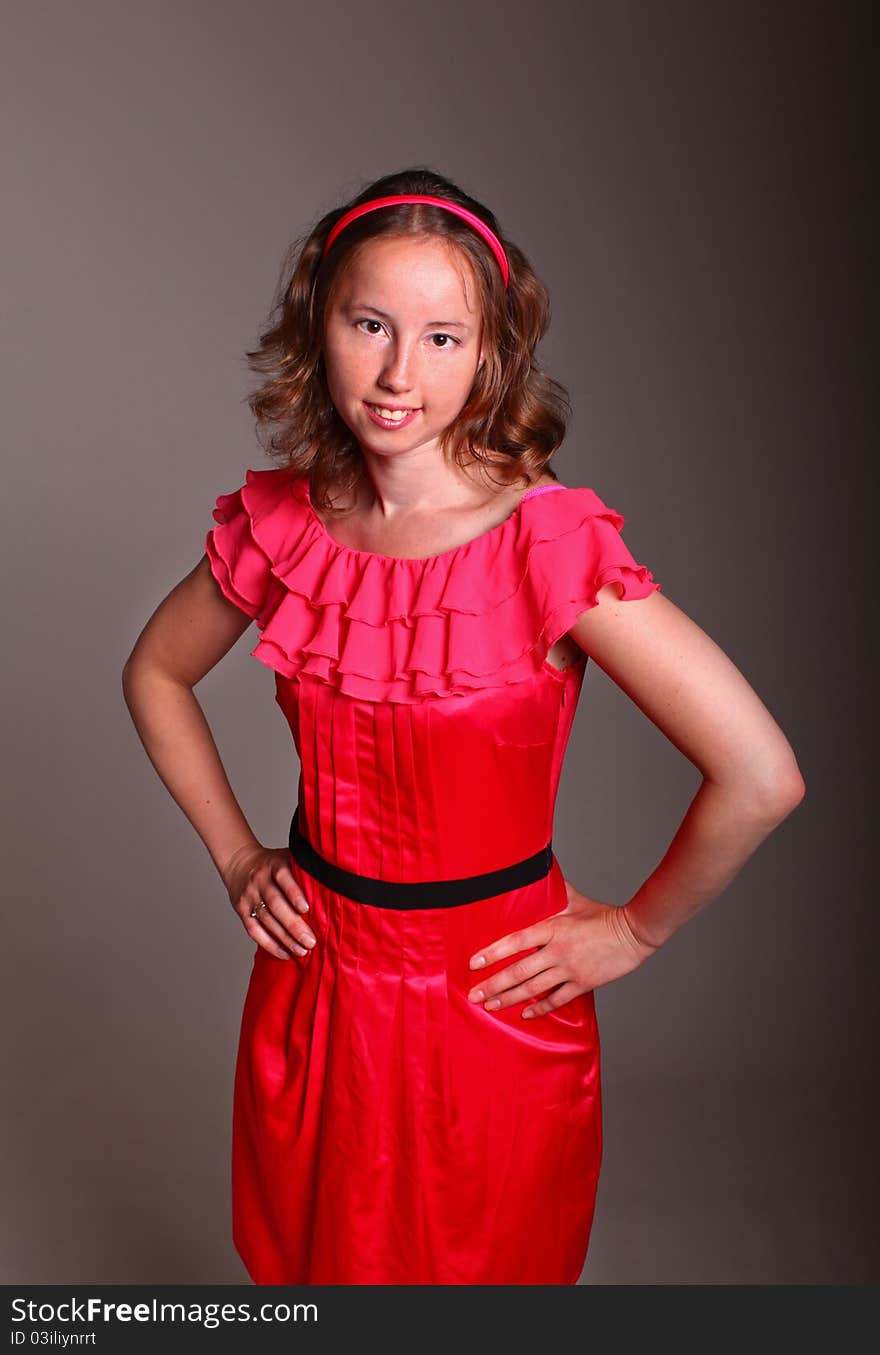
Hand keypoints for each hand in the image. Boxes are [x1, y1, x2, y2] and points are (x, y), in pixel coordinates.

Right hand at [222, 843, 316, 959]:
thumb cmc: (273, 864)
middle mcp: (260, 881)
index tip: (306, 909)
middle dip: (293, 924)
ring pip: (266, 920)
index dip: (294, 893)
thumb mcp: (287, 857)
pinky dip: (269, 944)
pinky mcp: (242, 911)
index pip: (283, 878)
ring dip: (284, 938)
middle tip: (311, 941)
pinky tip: (285, 953)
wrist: (239, 863)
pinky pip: (254, 931)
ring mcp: (249, 897)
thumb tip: (335, 877)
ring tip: (302, 951)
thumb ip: (305, 866)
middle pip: (275, 904)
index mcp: (274, 865)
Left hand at [466, 876, 658, 1017]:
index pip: (515, 941)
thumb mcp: (574, 900)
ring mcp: (570, 970)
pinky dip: (540, 1008)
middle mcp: (558, 951)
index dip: (493, 953)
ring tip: (491, 1006)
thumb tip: (536, 871)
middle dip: (494, 985)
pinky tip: (525, 1014)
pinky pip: (557, 1000)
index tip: (474, 963)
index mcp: (553, 928)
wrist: (634, 933)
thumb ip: (552, 892)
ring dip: (509, 998)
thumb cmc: (604, 915)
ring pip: (533, 989)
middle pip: (519, 971)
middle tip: (473, 995)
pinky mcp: (583, 983)